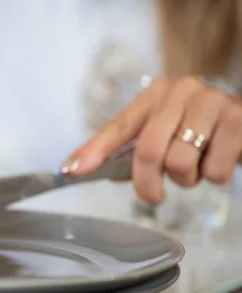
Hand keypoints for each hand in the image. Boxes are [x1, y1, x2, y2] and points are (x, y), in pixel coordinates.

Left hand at [64, 76, 241, 202]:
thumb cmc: (200, 130)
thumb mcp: (163, 134)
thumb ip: (128, 151)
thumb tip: (87, 168)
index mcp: (154, 95)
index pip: (118, 127)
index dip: (94, 151)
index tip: (72, 170)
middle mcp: (180, 91)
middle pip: (148, 150)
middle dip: (147, 184)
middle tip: (154, 196)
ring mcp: (211, 102)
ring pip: (180, 162)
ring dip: (186, 180)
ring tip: (195, 168)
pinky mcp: (238, 118)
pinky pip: (213, 169)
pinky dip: (213, 177)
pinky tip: (219, 160)